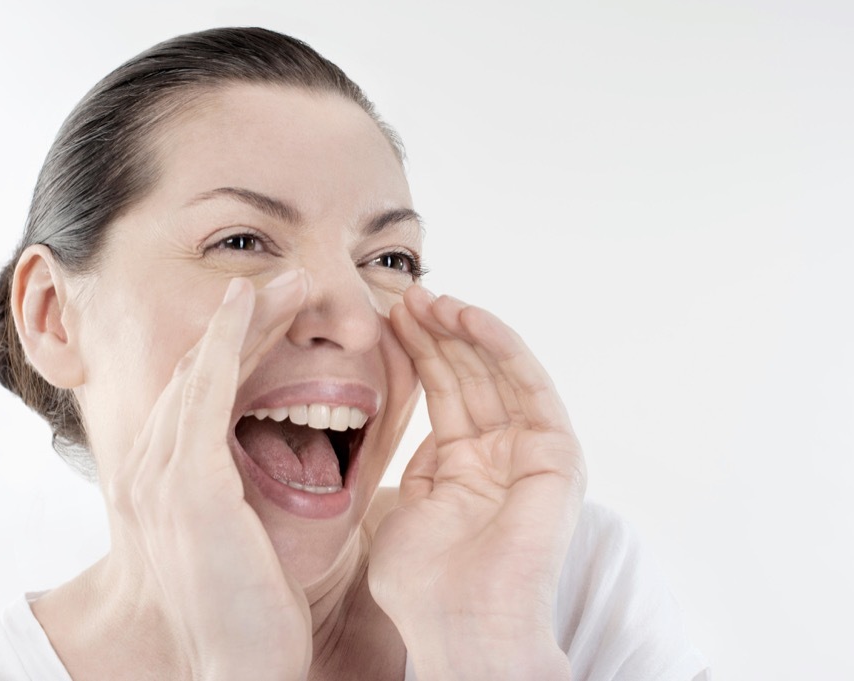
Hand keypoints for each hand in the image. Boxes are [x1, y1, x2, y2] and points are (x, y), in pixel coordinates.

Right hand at [105, 272, 312, 680]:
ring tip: (286, 280)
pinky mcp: (187, 483)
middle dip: (242, 321)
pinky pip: (205, 391)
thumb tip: (307, 449)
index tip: (276, 314)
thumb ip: (261, 485)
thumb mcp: (249, 535)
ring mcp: (162, 473)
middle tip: (286, 281)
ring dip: (244, 317)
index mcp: (168, 479)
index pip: (202, 394)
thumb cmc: (245, 609)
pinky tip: (247, 302)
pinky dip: (225, 340)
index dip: (237, 348)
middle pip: (197, 370)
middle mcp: (151, 468)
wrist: (225, 669)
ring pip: (203, 368)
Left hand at [369, 286, 585, 679]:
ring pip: (498, 372)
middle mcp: (502, 453)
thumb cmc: (423, 585)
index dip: (417, 353)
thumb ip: (415, 461)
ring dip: (465, 329)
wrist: (459, 627)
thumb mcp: (404, 506)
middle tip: (405, 296)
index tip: (387, 319)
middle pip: (470, 375)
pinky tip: (467, 316)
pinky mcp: (558, 452)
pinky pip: (529, 385)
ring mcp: (531, 451)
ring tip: (428, 297)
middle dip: (436, 332)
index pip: (443, 393)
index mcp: (465, 467)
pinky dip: (500, 345)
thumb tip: (410, 419)